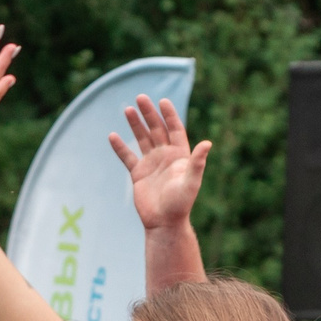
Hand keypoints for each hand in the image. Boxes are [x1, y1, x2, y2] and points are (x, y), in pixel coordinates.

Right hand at [108, 95, 211, 232]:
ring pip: (142, 139)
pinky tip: (113, 136)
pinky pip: (128, 157)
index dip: (169, 115)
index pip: (175, 129)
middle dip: (149, 114)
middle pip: (157, 130)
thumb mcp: (192, 181)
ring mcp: (151, 164)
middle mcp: (165, 156)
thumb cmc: (181, 203)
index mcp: (179, 155)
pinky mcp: (138, 174)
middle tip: (140, 98)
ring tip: (128, 109)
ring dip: (135, 125)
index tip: (163, 101)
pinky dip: (120, 147)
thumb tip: (207, 143)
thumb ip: (197, 162)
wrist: (165, 222)